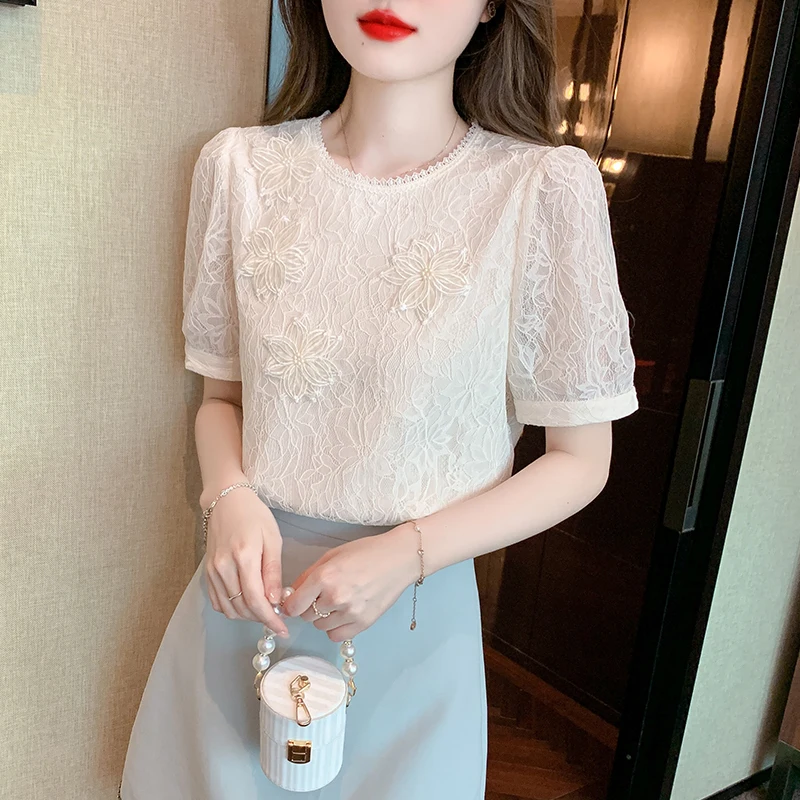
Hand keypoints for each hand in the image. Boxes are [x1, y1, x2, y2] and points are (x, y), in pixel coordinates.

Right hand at [204, 488, 289, 636]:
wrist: (226, 501)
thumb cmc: (254, 516)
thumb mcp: (272, 539)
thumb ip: (273, 572)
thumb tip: (275, 601)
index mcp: (243, 556)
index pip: (256, 600)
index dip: (270, 618)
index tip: (283, 628)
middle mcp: (224, 567)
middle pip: (242, 608)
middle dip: (262, 619)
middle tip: (278, 618)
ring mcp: (212, 571)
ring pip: (229, 609)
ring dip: (248, 616)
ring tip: (265, 610)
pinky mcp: (207, 572)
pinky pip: (218, 602)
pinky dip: (233, 609)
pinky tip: (247, 604)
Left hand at [281, 523, 418, 641]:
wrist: (399, 559)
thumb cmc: (366, 552)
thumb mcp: (332, 556)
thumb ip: (308, 575)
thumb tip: (291, 594)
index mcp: (324, 577)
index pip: (293, 605)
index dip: (291, 604)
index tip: (294, 602)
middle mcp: (335, 597)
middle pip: (306, 616)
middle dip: (309, 607)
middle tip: (321, 596)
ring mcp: (350, 612)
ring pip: (320, 627)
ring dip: (323, 617)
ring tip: (337, 602)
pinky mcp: (364, 623)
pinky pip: (337, 636)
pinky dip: (336, 628)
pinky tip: (344, 613)